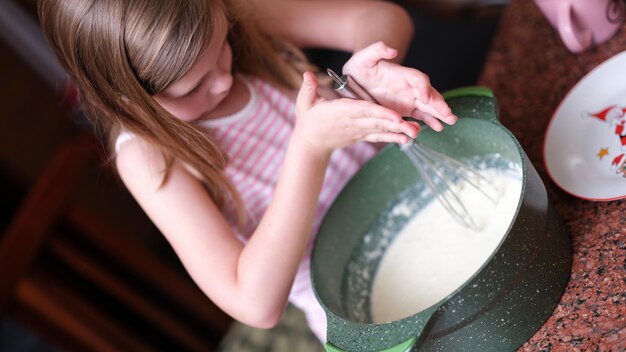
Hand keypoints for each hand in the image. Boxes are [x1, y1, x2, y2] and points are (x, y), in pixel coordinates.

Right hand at [293, 72, 418, 153]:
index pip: (363, 111)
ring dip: (399, 132)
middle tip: (414, 126)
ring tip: (416, 132)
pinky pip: (379, 137)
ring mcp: (358, 131)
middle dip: (396, 124)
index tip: (395, 115)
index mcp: (341, 112)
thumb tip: (307, 73)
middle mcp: (353, 123)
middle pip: (378, 122)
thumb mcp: (304, 103)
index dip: (380, 113)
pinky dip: (393, 138)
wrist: (311, 144)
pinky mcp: (362, 136)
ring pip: (381, 130)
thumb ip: (308, 88)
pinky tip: (407, 139)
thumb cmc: (309, 121)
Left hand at [342, 41, 456, 130]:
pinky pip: (420, 115)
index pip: (418, 79)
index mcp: (401, 74)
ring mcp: (408, 98)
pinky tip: (438, 127)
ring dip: (439, 113)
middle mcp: (408, 86)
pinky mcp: (404, 109)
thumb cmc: (358, 68)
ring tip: (450, 121)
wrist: (353, 82)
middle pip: (428, 93)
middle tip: (448, 114)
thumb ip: (376, 50)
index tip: (425, 99)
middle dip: (438, 104)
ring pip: (428, 106)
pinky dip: (429, 121)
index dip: (424, 88)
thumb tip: (392, 50)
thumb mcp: (363, 58)